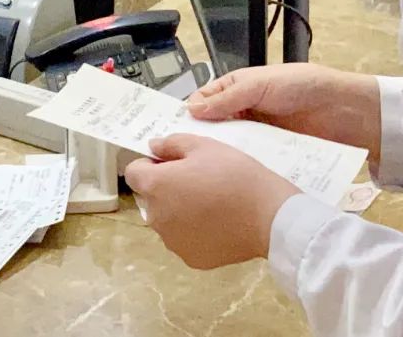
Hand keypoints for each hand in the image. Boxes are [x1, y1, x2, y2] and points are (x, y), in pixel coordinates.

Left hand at [124, 135, 299, 269]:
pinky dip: (194, 231)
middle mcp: (156, 217)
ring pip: (167, 220)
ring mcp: (173, 242)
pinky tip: (217, 223)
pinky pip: (184, 240)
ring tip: (210, 202)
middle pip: (150, 198)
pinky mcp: (191, 259)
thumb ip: (171, 144)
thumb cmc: (234, 174)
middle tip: (197, 180)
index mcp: (155, 187)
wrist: (269, 216)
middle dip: (165, 187)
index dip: (149, 164)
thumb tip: (153, 147)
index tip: (172, 162)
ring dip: (178, 210)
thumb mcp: (203, 145)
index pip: (133, 172)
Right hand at [188, 63, 381, 160]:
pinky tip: (232, 177)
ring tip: (206, 171)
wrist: (345, 110)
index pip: (203, 101)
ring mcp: (258, 135)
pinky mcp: (272, 154)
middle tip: (185, 157)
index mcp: (236, 89)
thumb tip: (192, 110)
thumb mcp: (260, 85)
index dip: (189, 115)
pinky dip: (243, 166)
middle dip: (202, 139)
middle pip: (214, 127)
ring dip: (223, 155)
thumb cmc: (302, 86)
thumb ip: (227, 98)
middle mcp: (243, 112)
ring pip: (231, 147)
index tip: (174, 132)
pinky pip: (252, 160)